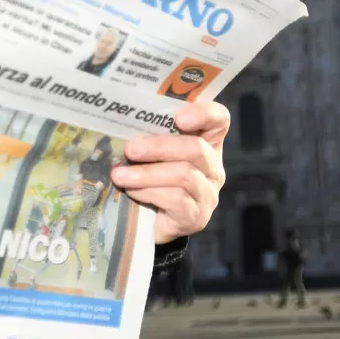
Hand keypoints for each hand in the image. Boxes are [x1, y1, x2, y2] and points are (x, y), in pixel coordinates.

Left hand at [111, 101, 227, 243]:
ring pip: (184, 175)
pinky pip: (176, 200)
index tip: (179, 118)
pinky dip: (149, 192)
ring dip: (146, 173)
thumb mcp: (153, 154)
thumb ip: (150, 136)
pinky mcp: (196, 217)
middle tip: (130, 149)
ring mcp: (207, 194)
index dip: (204, 114)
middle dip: (160, 147)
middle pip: (197, 148)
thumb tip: (122, 123)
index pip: (219, 119)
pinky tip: (131, 191)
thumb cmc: (150, 179)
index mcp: (206, 143)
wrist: (150, 224)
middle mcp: (213, 167)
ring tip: (119, 175)